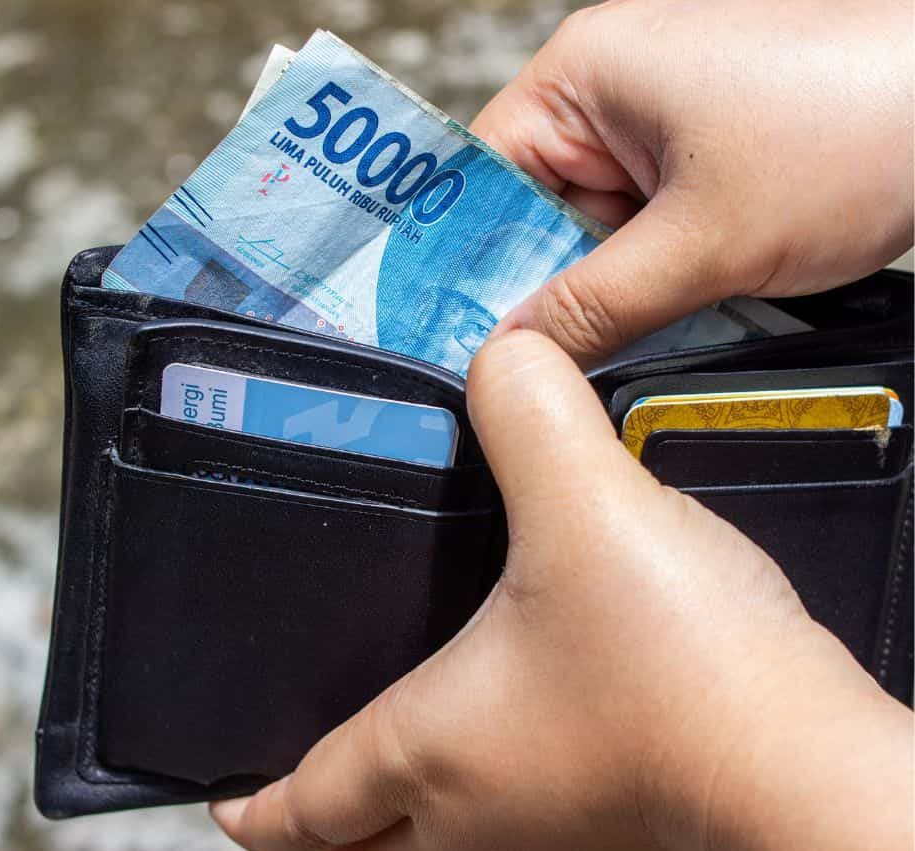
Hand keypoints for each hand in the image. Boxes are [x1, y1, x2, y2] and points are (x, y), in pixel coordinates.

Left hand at [211, 330, 912, 850]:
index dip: (253, 806)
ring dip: (403, 800)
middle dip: (322, 816)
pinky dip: (484, 780)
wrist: (808, 758)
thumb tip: (507, 351)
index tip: (219, 798)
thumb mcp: (583, 503)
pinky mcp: (612, 812)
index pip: (304, 811)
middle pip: (366, 841)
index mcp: (430, 753)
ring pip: (441, 836)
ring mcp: (548, 825)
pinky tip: (513, 717)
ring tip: (389, 740)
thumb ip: (529, 410)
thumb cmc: (680, 666)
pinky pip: (515, 811)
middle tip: (295, 773)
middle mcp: (477, 813)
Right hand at [471, 0, 913, 364]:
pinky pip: (636, 228)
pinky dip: (642, 276)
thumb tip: (513, 354)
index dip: (459, 263)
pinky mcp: (696, 155)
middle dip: (541, 285)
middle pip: (529, 210)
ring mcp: (655, 122)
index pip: (476, 178)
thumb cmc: (858, 126)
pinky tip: (659, 311)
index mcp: (583, 74)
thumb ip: (594, 306)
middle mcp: (607, 89)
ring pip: (586, 229)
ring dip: (599, 287)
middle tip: (535, 364)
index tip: (450, 337)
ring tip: (618, 334)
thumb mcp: (705, 242)